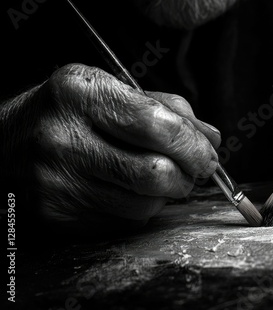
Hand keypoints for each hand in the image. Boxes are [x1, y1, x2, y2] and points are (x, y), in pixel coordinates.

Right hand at [7, 64, 219, 230]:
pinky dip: (139, 208)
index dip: (194, 146)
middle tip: (189, 171)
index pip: (158, 125)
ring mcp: (57, 181)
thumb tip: (211, 138)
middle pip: (156, 174)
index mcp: (81, 94)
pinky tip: (125, 189)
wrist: (6, 142)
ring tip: (152, 177)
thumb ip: (166, 108)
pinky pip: (124, 221)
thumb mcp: (111, 90)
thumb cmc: (69, 113)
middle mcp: (64, 138)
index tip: (208, 155)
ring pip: (145, 204)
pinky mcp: (58, 214)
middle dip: (187, 176)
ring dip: (164, 195)